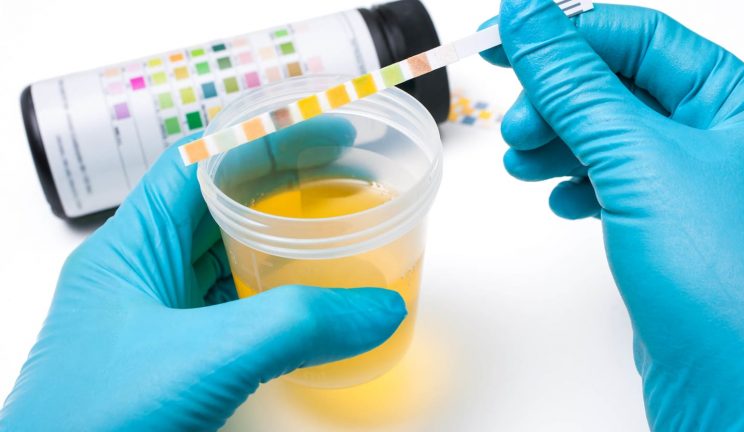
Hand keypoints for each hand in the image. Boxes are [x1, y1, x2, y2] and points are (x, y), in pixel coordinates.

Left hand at [0, 119, 405, 429]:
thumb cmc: (92, 425)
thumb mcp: (207, 358)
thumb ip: (298, 326)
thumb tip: (379, 306)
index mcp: (129, 249)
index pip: (199, 163)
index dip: (264, 136)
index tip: (325, 132)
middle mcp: (139, 276)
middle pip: (216, 204)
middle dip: (280, 182)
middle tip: (342, 174)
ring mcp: (154, 320)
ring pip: (222, 257)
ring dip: (275, 239)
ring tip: (329, 225)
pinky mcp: (172, 359)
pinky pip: (228, 307)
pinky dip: (268, 294)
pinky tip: (301, 299)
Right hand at [481, 1, 743, 428]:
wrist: (736, 386)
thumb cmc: (726, 280)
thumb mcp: (638, 158)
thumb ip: (576, 84)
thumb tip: (530, 20)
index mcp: (734, 102)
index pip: (637, 38)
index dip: (566, 35)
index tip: (505, 39)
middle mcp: (716, 138)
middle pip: (616, 85)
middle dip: (556, 99)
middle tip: (517, 124)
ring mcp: (687, 185)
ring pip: (604, 135)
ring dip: (557, 143)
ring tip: (525, 163)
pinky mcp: (661, 227)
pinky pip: (607, 181)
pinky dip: (574, 182)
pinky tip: (562, 199)